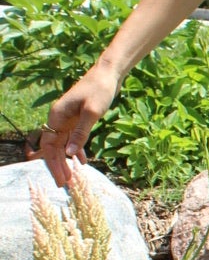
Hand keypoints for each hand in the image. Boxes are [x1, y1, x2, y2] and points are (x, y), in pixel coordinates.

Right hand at [39, 62, 118, 187]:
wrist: (107, 74)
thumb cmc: (99, 90)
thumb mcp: (92, 112)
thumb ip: (81, 133)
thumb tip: (70, 154)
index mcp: (57, 116)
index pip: (49, 146)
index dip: (53, 164)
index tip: (60, 179)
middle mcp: (58, 119)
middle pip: (54, 147)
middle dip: (58, 166)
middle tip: (65, 184)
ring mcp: (67, 119)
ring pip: (63, 144)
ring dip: (66, 161)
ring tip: (71, 177)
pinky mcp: (77, 119)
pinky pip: (73, 138)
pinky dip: (77, 150)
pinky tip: (82, 162)